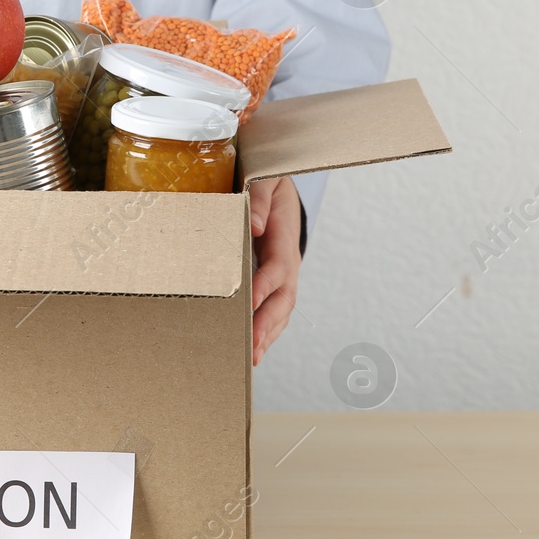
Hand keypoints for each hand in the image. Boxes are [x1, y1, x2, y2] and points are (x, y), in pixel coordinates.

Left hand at [249, 176, 301, 365]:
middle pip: (283, 298)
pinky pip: (274, 311)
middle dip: (267, 323)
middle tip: (251, 345)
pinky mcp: (276, 284)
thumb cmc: (270, 184)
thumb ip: (260, 198)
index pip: (277, 267)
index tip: (250, 302)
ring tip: (251, 357)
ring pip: (281, 310)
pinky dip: (266, 331)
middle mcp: (288, 262)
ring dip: (267, 335)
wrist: (281, 190)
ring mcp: (285, 276)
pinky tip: (253, 349)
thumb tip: (256, 225)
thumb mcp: (267, 180)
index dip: (265, 286)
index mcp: (284, 238)